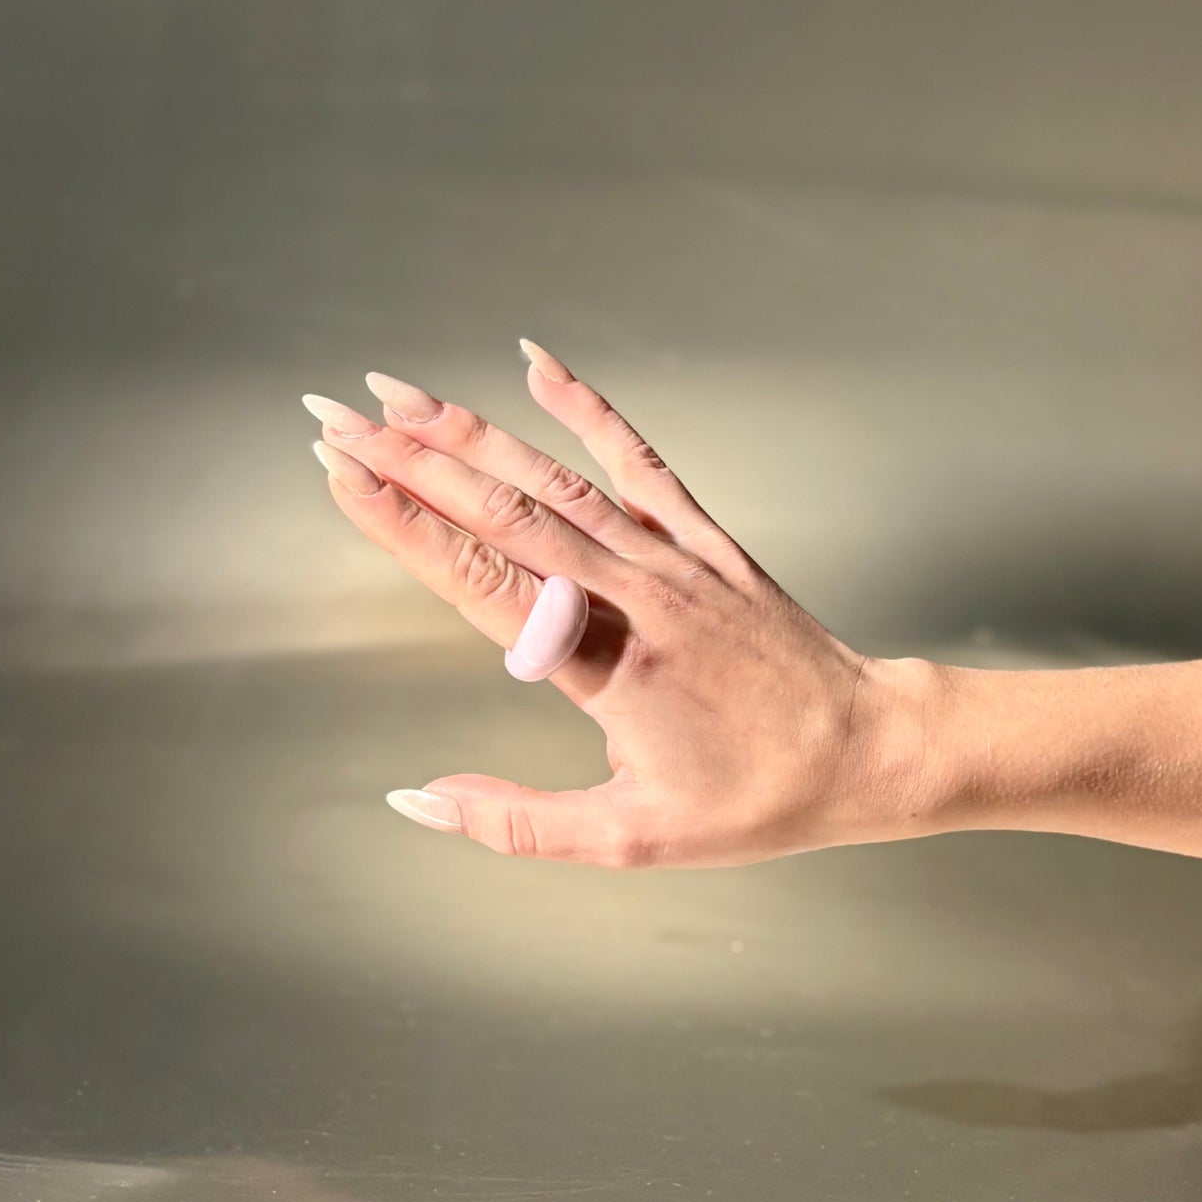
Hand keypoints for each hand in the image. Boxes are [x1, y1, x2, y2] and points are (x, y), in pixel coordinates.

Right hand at [303, 340, 937, 867]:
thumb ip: (516, 821)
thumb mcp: (631, 838)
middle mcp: (634, 595)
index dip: (407, 525)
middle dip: (410, 460)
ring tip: (397, 392)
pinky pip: (639, 459)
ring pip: (556, 478)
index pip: (485, 582)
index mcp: (607, 667)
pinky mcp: (706, 540)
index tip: (343, 476)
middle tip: (332, 417)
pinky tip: (537, 362)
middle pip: (505, 513)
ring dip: (471, 431)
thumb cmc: (757, 800)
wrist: (870, 750)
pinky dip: (587, 408)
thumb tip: (414, 799)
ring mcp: (672, 558)